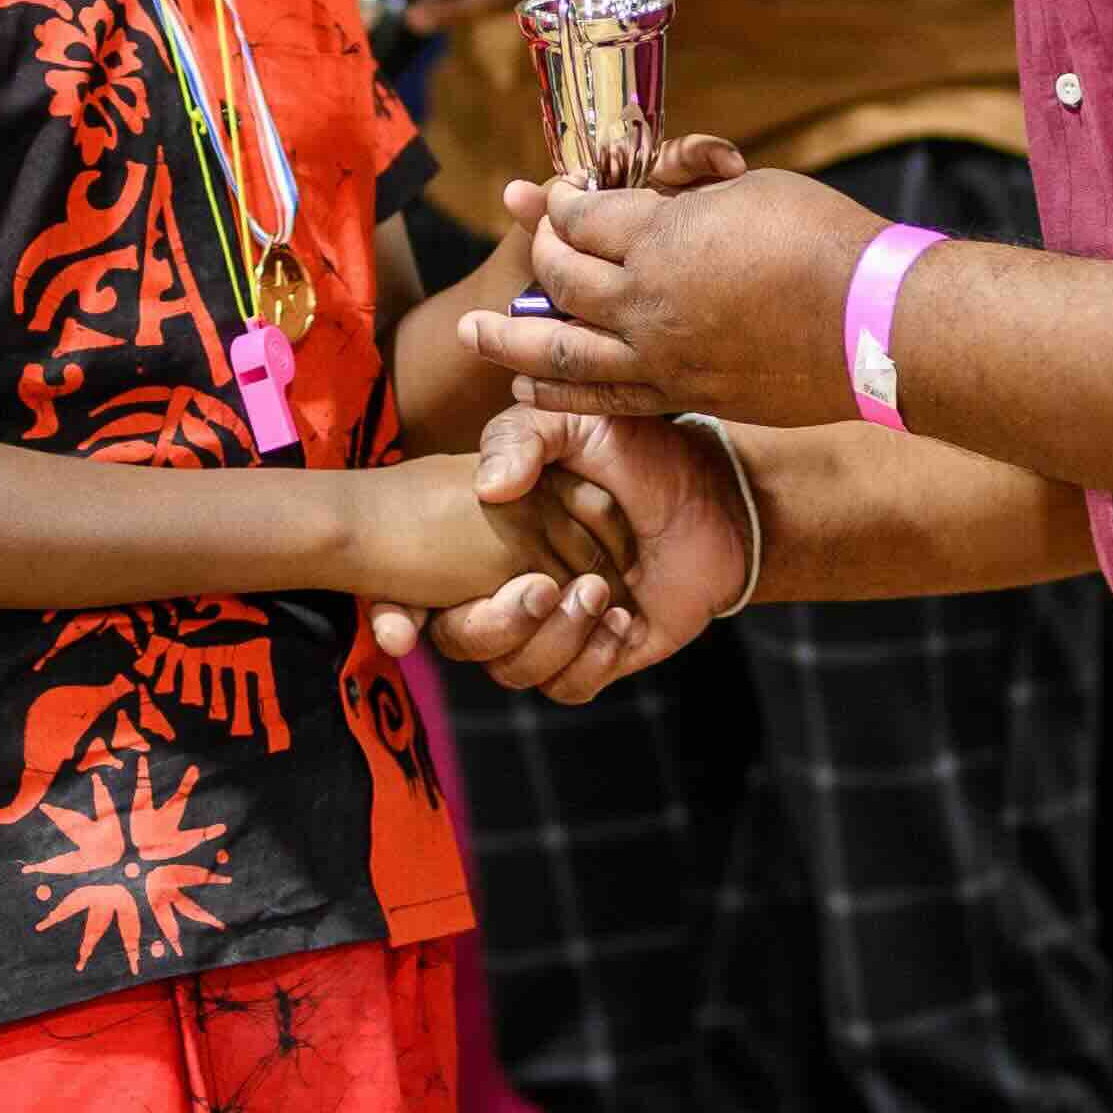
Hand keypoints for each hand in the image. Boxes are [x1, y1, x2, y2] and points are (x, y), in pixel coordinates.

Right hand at [376, 400, 758, 695]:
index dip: (392, 615)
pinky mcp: (600, 657)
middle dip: (493, 625)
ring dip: (552, 639)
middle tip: (542, 586)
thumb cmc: (642, 452)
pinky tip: (622, 621)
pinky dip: (591, 660)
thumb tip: (489, 489)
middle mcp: (509, 589)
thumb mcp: (576, 424)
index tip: (399, 629)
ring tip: (599, 591)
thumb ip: (523, 438)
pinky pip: (570, 688)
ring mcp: (554, 628)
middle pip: (461, 641)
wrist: (720, 494)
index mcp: (484, 544)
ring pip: (515, 672)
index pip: (412, 589)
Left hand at [462, 162, 879, 421]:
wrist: (878, 323)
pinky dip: (561, 392)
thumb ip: (685, 195)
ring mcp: (662, 356)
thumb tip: (651, 199)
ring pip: (562, 351)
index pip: (582, 216)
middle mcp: (646, 301)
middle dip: (538, 253)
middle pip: (562, 278)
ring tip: (472, 334)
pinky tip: (530, 390)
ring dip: (511, 341)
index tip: (561, 193)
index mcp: (660, 237)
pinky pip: (607, 396)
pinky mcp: (686, 397)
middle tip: (527, 241)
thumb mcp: (748, 190)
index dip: (564, 200)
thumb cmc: (825, 238)